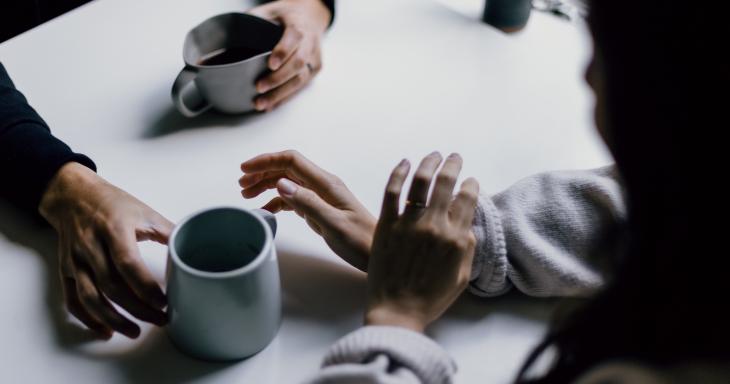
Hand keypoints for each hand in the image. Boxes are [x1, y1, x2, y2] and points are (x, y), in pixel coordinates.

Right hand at [39, 162, 172, 338]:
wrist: (73, 195)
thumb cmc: (112, 203)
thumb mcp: (144, 211)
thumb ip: (168, 231)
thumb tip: (193, 248)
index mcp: (114, 229)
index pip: (128, 264)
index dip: (146, 287)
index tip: (165, 302)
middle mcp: (91, 246)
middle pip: (112, 286)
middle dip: (138, 309)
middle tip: (160, 320)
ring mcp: (76, 260)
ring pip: (90, 297)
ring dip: (113, 319)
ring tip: (135, 331)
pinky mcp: (66, 270)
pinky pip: (73, 299)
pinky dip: (88, 318)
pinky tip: (106, 330)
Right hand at [240, 150, 374, 270]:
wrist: (378, 254)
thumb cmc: (361, 241)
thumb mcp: (333, 224)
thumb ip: (308, 203)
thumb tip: (281, 183)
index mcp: (326, 184)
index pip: (291, 161)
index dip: (266, 161)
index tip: (245, 169)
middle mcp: (323, 186)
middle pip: (287, 169)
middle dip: (262, 172)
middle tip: (241, 185)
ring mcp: (321, 197)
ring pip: (288, 182)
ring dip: (267, 185)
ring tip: (248, 195)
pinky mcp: (320, 209)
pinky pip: (294, 199)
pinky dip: (277, 201)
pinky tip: (266, 210)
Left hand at [247, 0, 330, 110]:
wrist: (311, 17)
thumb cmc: (288, 15)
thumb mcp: (272, 9)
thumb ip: (255, 19)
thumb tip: (230, 33)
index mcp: (299, 25)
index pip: (294, 38)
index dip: (283, 52)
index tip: (270, 64)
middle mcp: (310, 43)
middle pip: (298, 63)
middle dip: (278, 78)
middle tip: (259, 87)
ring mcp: (314, 58)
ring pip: (301, 79)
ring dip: (281, 94)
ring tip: (262, 103)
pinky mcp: (315, 70)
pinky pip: (301, 87)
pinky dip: (285, 98)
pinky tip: (272, 105)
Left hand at [364, 152, 478, 332]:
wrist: (397, 311)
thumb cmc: (430, 299)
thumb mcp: (461, 276)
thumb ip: (467, 247)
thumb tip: (467, 224)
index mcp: (456, 238)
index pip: (468, 200)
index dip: (471, 185)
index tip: (470, 180)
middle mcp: (434, 226)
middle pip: (446, 183)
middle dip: (453, 165)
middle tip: (454, 157)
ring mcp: (408, 223)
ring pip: (420, 182)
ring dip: (429, 163)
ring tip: (433, 155)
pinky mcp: (386, 225)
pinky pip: (392, 191)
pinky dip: (398, 173)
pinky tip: (405, 162)